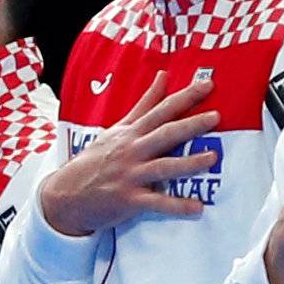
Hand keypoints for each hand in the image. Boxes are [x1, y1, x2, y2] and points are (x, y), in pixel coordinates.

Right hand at [37, 73, 220, 236]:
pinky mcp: (129, 199)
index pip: (161, 109)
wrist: (67, 194)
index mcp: (131, 132)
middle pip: (165, 134)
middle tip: (216, 117)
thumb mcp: (117, 128)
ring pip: (164, 167)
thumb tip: (164, 75)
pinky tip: (197, 208)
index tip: (207, 85)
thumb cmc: (96, 159)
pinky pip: (157, 203)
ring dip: (189, 163)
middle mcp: (132, 150)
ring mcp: (130, 175)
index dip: (185, 97)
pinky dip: (177, 206)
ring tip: (212, 159)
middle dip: (191, 125)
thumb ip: (144, 103)